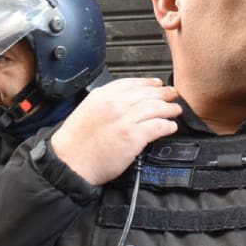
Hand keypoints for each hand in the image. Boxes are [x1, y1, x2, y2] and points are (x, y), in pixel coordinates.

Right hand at [52, 77, 181, 184]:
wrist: (69, 163)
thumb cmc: (75, 143)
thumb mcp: (86, 111)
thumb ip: (104, 104)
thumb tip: (124, 103)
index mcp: (101, 96)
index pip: (131, 83)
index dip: (148, 83)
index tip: (157, 84)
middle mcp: (114, 104)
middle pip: (147, 93)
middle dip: (163, 93)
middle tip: (173, 95)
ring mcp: (124, 119)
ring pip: (155, 108)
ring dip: (169, 108)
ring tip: (176, 110)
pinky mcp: (133, 137)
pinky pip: (157, 126)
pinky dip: (167, 125)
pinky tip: (171, 126)